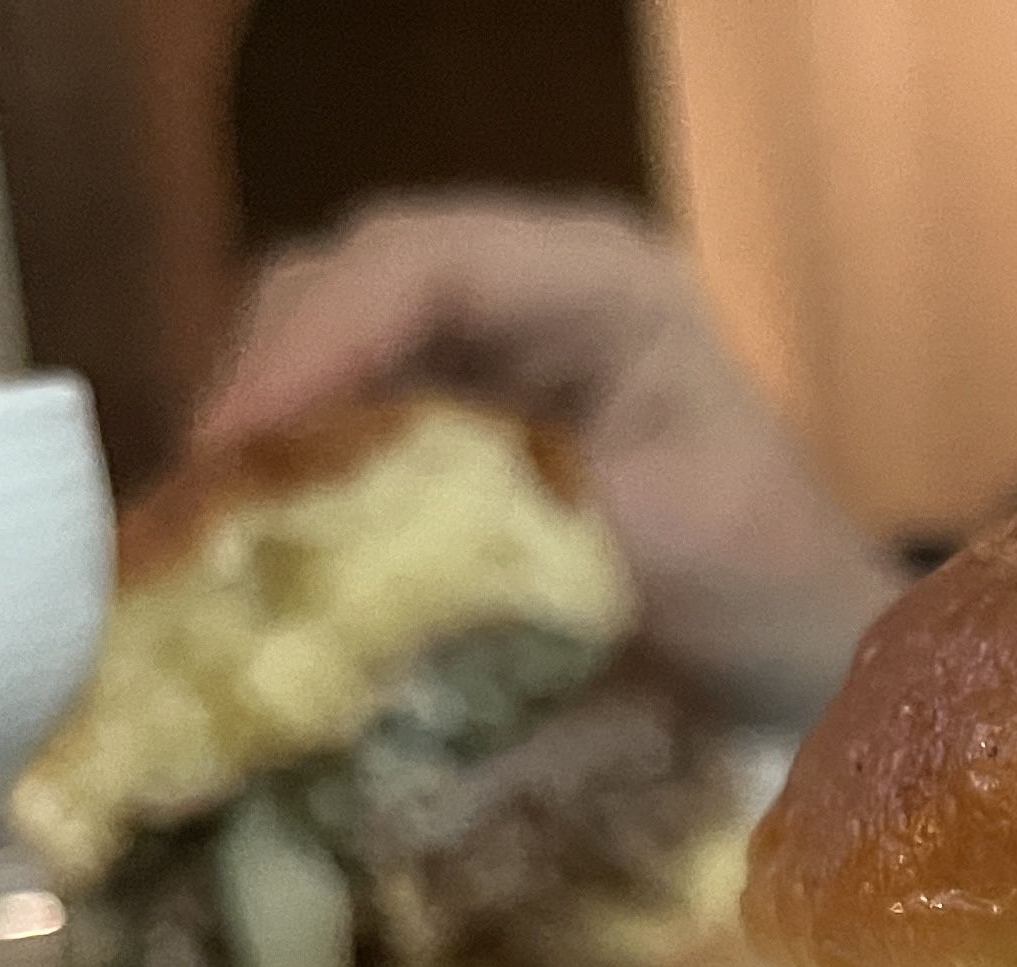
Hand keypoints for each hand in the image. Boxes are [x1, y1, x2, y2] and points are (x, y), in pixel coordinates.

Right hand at [196, 192, 909, 726]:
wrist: (816, 651)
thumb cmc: (772, 590)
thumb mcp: (661, 554)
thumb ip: (511, 534)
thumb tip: (353, 560)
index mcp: (598, 279)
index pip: (415, 265)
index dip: (310, 345)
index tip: (234, 440)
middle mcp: (526, 283)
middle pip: (341, 290)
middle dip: (263, 390)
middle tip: (200, 507)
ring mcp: (483, 343)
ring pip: (320, 350)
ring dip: (263, 438)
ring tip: (212, 532)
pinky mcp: (451, 414)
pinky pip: (339, 416)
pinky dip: (292, 476)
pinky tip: (257, 544)